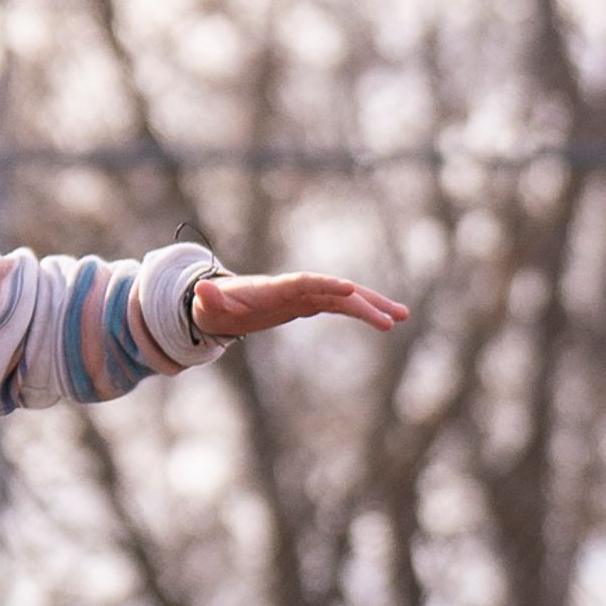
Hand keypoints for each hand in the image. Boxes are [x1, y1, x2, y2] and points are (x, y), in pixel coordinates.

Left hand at [190, 271, 409, 339]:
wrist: (216, 304)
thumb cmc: (212, 307)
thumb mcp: (206, 306)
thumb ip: (209, 299)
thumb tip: (202, 291)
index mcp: (274, 288)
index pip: (305, 284)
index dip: (326, 285)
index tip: (349, 290)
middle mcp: (294, 288)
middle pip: (335, 291)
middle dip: (364, 302)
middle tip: (392, 317)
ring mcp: (304, 295)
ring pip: (345, 298)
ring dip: (373, 305)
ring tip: (402, 316)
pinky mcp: (309, 304)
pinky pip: (341, 306)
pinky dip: (363, 311)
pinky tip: (387, 321)